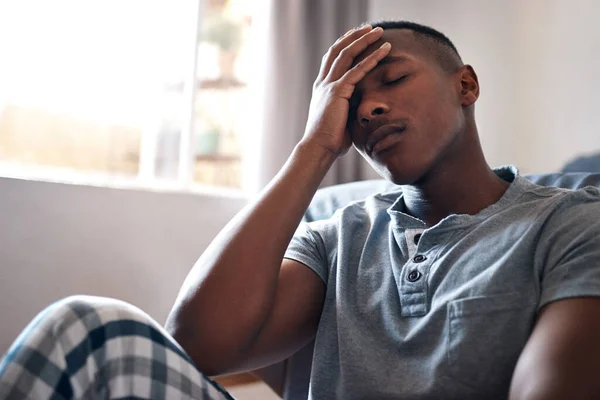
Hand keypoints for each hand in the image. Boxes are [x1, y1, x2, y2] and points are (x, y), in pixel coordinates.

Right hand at [302, 25, 390, 156]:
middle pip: (338, 50)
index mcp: (321, 88)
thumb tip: (362, 111)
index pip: (331, 59)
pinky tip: (384, 51)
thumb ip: (349, 110)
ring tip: (379, 31)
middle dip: (354, 36)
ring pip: (347, 54)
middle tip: (369, 28)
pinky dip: (372, 59)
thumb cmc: (330, 141)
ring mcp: (328, 86)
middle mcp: (323, 83)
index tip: (357, 36)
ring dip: (364, 41)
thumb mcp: (340, 120)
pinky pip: (357, 71)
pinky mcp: (337, 92)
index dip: (344, 44)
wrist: (318, 148)